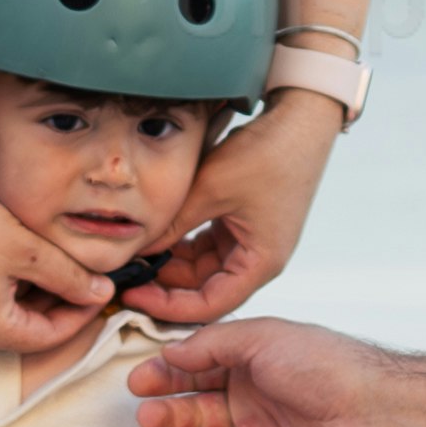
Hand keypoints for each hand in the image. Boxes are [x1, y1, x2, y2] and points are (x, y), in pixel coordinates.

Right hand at [0, 173, 124, 361]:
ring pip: (4, 316)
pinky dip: (5, 289)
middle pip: (26, 329)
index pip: (50, 337)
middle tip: (82, 273)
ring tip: (51, 261)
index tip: (102, 289)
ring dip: (32, 294)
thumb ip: (68, 276)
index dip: (81, 313)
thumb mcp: (27, 250)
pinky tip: (17, 259)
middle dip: (57, 302)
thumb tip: (102, 293)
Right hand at [126, 319, 397, 426]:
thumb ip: (212, 345)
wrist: (375, 412)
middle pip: (199, 416)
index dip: (167, 379)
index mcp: (252, 370)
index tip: (138, 384)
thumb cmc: (322, 365)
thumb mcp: (261, 338)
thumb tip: (171, 352)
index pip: (197, 375)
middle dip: (171, 417)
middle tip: (149, 418)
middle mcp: (256, 408)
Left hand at [128, 92, 339, 326]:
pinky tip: (156, 235)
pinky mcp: (242, 224)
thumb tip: (137, 250)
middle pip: (204, 289)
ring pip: (202, 268)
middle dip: (164, 285)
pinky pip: (207, 246)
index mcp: (260, 263)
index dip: (168, 307)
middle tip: (125, 276)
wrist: (300, 120)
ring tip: (135, 254)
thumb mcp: (211, 190)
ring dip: (171, 263)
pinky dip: (182, 244)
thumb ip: (174, 224)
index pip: (210, 305)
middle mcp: (258, 259)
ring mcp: (250, 241)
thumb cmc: (270, 154)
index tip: (134, 296)